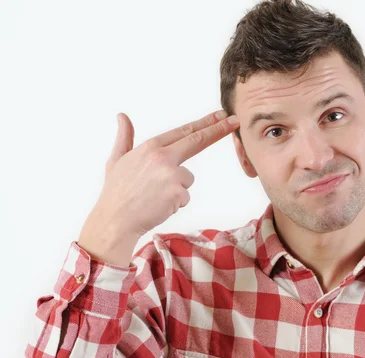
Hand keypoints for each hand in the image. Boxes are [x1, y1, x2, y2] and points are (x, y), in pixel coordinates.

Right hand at [84, 110, 239, 240]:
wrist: (115, 220)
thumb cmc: (116, 192)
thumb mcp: (116, 160)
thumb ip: (124, 137)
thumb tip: (122, 116)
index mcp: (150, 147)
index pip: (184, 131)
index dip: (204, 123)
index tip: (220, 115)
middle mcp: (162, 156)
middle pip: (197, 140)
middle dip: (218, 129)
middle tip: (235, 120)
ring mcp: (171, 174)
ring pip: (187, 179)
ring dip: (176, 189)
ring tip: (154, 195)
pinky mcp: (177, 192)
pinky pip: (185, 197)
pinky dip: (175, 203)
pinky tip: (158, 205)